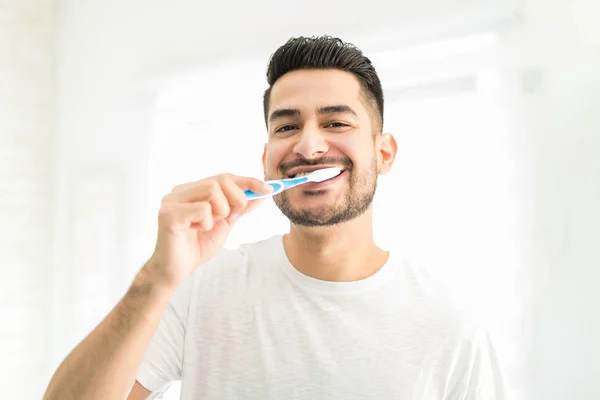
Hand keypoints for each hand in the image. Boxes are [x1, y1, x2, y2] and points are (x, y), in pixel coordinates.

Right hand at [143, 173, 271, 290]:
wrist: (176, 271)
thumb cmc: (196, 247)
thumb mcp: (225, 224)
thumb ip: (240, 208)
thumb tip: (262, 194)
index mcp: (193, 190)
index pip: (225, 177)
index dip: (248, 181)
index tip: (268, 189)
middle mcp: (181, 190)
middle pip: (221, 179)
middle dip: (236, 198)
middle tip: (230, 216)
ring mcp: (172, 200)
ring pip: (212, 189)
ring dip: (221, 211)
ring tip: (209, 226)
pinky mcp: (168, 214)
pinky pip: (202, 209)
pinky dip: (207, 222)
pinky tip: (197, 231)